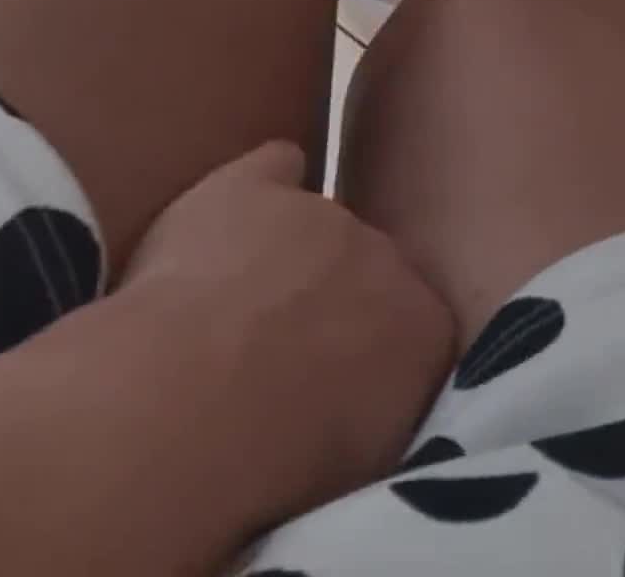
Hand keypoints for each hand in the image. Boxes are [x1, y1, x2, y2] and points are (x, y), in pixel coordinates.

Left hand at [123, 142, 454, 538]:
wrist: (198, 408)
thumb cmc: (284, 458)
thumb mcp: (363, 458)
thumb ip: (383, 411)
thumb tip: (366, 403)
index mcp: (426, 328)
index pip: (415, 330)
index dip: (374, 356)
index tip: (339, 386)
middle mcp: (386, 258)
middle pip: (367, 273)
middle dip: (334, 303)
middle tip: (282, 354)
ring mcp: (319, 213)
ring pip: (314, 226)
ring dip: (287, 260)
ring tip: (236, 311)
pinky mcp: (251, 186)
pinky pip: (275, 165)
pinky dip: (263, 182)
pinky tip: (240, 204)